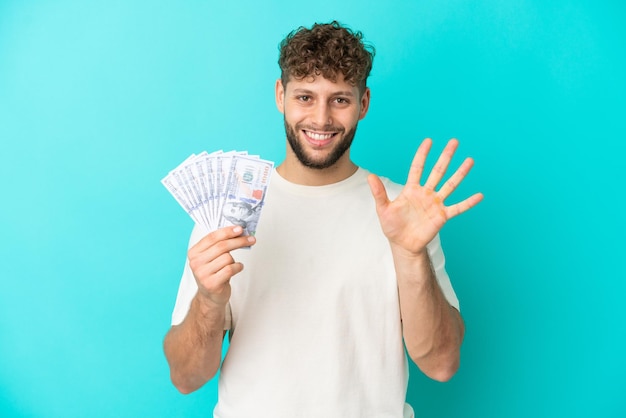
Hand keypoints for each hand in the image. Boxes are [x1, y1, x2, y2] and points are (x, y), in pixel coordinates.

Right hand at [187, 226, 255, 307]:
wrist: (210, 296)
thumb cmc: (213, 273)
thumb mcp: (211, 257)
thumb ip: (219, 243)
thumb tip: (237, 230)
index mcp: (194, 252)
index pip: (212, 237)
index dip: (227, 231)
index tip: (240, 229)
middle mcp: (196, 263)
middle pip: (222, 246)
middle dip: (239, 241)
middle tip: (251, 239)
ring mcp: (202, 274)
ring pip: (227, 258)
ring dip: (235, 260)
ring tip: (232, 265)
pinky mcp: (211, 284)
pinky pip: (230, 269)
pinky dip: (238, 267)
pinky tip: (237, 268)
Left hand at [368, 138, 482, 255]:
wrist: (403, 244)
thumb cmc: (392, 226)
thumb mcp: (383, 209)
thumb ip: (379, 193)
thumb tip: (369, 176)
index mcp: (411, 189)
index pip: (418, 167)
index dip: (423, 154)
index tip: (429, 141)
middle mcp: (426, 193)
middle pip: (437, 171)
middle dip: (445, 157)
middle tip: (454, 141)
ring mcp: (435, 204)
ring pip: (450, 185)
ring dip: (460, 173)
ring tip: (470, 161)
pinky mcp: (442, 216)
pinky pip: (457, 208)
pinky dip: (468, 202)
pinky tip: (479, 196)